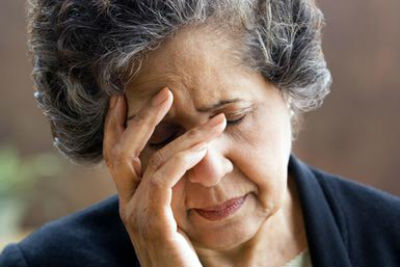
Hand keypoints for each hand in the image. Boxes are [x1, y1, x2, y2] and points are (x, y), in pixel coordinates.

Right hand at [103, 87, 225, 266]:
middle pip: (122, 151)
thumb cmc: (182, 253)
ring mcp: (137, 215)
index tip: (122, 99)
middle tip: (166, 93)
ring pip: (152, 161)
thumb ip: (173, 186)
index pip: (117, 156)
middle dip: (142, 118)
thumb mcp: (174, 213)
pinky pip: (162, 181)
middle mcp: (128, 204)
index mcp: (131, 199)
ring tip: (212, 122)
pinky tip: (203, 147)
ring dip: (184, 136)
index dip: (116, 125)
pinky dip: (182, 159)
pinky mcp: (154, 225)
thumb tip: (187, 153)